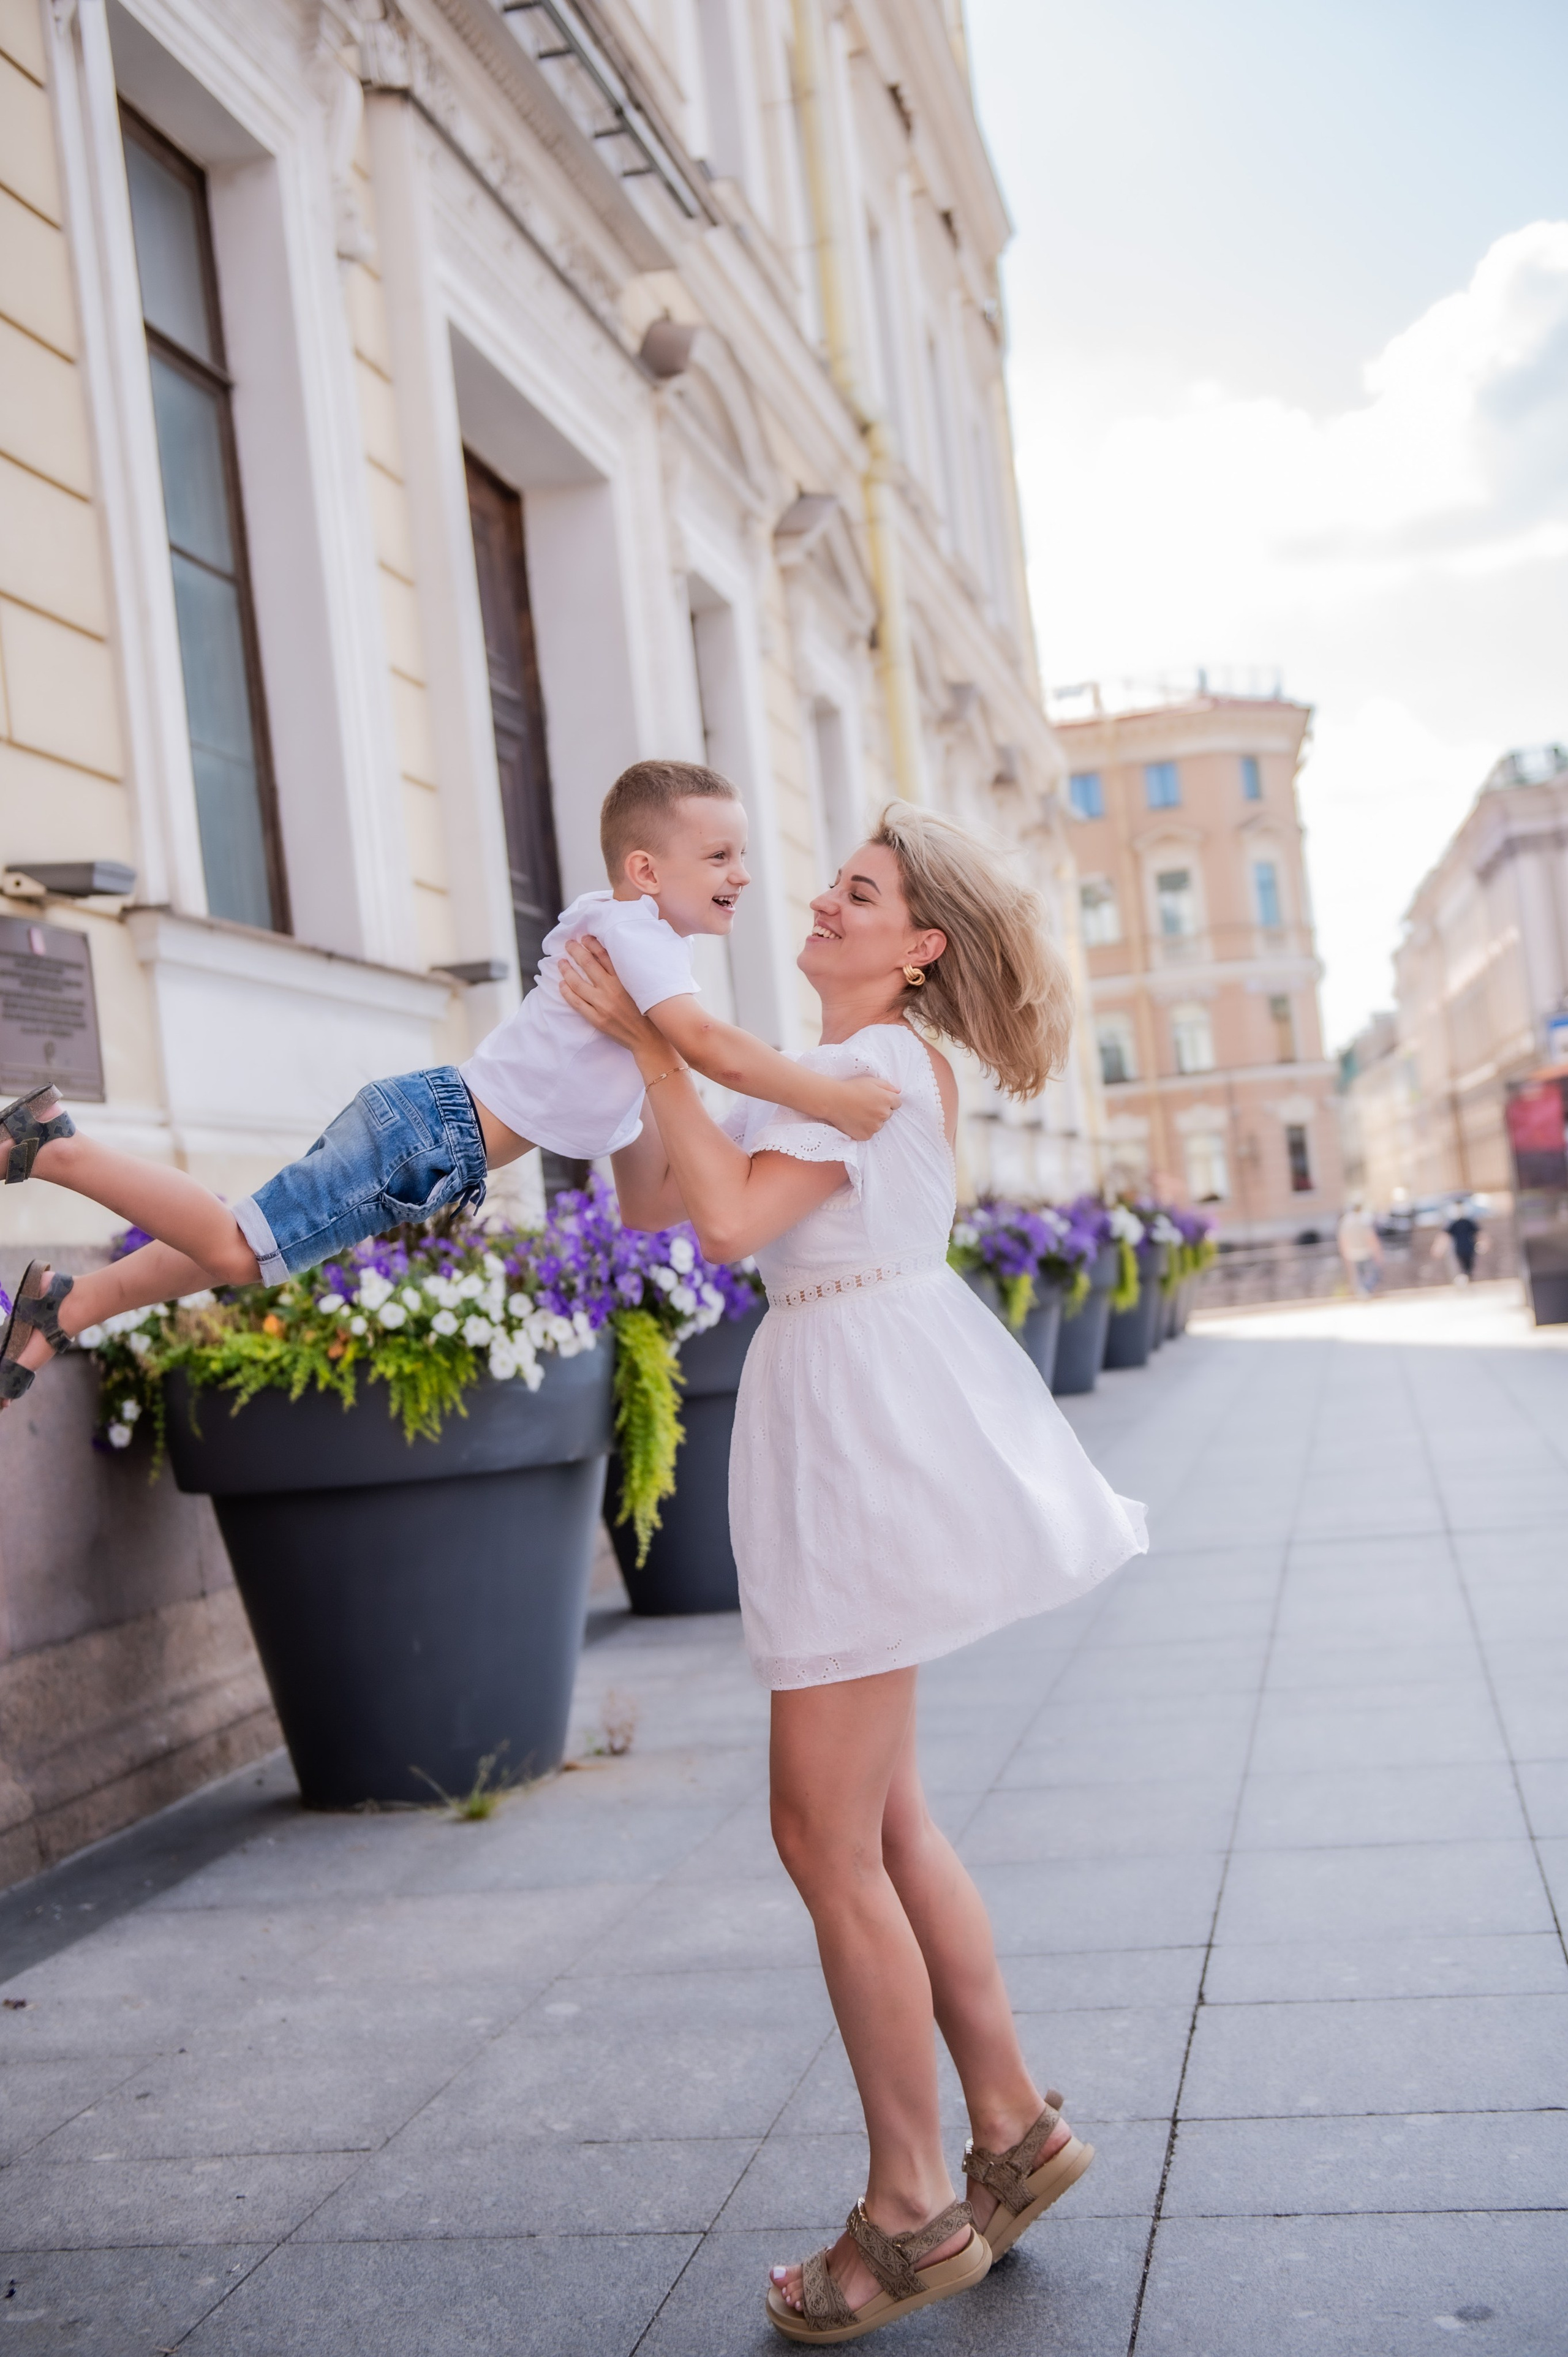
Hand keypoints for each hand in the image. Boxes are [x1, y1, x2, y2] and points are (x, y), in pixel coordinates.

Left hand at [559, 936, 663, 1054]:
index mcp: (625, 980)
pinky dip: (567, 992)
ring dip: (567, 970)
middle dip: (576, 951)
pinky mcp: (597, 1019)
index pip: (604, 955)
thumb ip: (630, 974)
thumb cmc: (649, 1013)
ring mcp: (603, 1005)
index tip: (585, 938)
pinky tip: (562, 984)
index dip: (592, 944)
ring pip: (578, 983)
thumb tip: (617, 958)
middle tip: (568, 944)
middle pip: (588, 964)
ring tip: (561, 962)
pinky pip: (576, 1003)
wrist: (649, 1039)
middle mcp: (612, 989)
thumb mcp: (643, 988)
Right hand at [826, 1073, 901, 1141]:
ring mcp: (875, 1127)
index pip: (897, 1103)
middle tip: (865, 1105)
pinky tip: (855, 1120)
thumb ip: (887, 1086)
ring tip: (859, 1112)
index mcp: (887, 1099)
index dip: (887, 1100)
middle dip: (880, 1110)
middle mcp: (883, 1114)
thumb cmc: (851, 1088)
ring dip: (873, 1120)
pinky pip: (870, 1132)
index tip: (876, 1099)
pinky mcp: (866, 1135)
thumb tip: (898, 1091)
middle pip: (888, 1114)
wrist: (833, 1101)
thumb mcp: (871, 1081)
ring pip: (879, 1124)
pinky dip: (864, 1128)